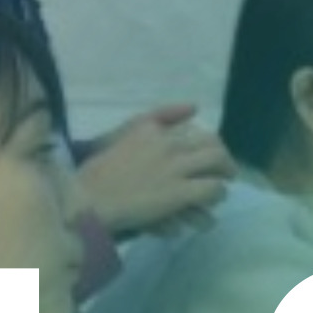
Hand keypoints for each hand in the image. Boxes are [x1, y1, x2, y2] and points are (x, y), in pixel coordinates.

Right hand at [75, 104, 232, 242]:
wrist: (88, 200)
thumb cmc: (96, 173)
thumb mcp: (120, 134)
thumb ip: (156, 119)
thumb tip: (194, 106)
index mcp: (150, 129)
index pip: (193, 127)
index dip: (207, 144)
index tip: (207, 154)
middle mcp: (168, 143)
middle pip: (212, 144)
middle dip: (223, 160)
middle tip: (223, 174)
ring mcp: (176, 167)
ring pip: (218, 164)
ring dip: (223, 178)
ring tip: (220, 191)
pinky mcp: (180, 192)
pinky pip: (213, 189)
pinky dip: (216, 195)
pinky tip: (209, 205)